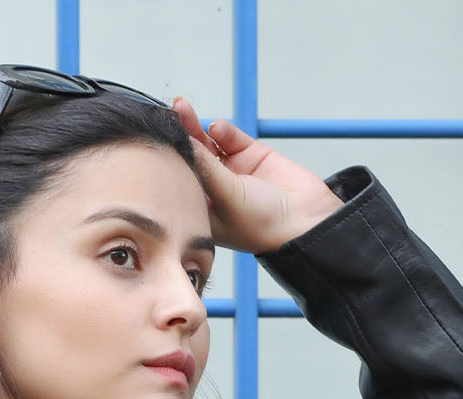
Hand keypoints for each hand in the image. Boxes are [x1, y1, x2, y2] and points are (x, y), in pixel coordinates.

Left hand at [171, 96, 344, 255]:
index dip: (170, 160)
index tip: (157, 139)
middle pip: (193, 158)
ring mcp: (233, 172)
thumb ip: (206, 167)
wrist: (305, 220)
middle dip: (181, 136)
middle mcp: (215, 190)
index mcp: (204, 210)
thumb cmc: (263, 224)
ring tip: (184, 111)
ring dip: (197, 128)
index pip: (180, 179)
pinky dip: (223, 130)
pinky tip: (216, 127)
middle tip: (169, 114)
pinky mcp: (251, 156)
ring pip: (209, 144)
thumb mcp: (226, 197)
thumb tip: (183, 141)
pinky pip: (230, 138)